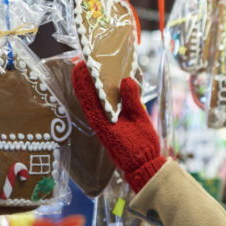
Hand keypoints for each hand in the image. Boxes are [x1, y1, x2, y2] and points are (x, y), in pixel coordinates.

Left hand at [72, 61, 164, 191]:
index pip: (88, 94)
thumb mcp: (140, 121)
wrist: (142, 166)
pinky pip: (100, 107)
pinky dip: (101, 95)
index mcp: (102, 120)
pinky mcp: (107, 126)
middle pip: (87, 95)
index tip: (83, 61)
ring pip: (93, 100)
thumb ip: (132, 100)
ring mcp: (101, 124)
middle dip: (86, 77)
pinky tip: (107, 86)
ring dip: (93, 85)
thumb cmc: (142, 146)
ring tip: (96, 68)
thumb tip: (126, 80)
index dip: (83, 77)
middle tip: (88, 59)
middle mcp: (97, 121)